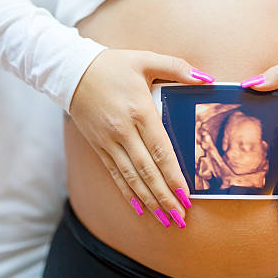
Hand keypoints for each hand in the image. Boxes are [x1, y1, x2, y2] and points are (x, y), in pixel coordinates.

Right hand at [69, 49, 214, 227]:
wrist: (71, 71)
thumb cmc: (113, 65)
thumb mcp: (146, 59)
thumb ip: (178, 67)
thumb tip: (206, 78)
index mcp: (140, 111)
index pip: (161, 150)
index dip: (174, 176)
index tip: (186, 195)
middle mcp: (124, 131)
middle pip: (147, 171)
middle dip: (165, 197)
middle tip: (180, 217)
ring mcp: (109, 141)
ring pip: (131, 178)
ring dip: (149, 201)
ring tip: (165, 219)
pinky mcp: (99, 146)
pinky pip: (115, 174)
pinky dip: (127, 193)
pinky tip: (139, 207)